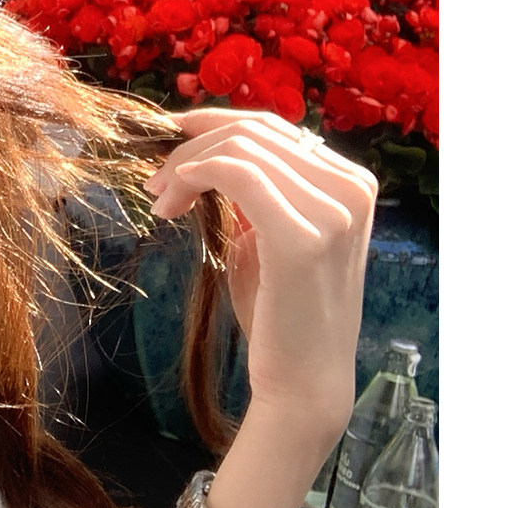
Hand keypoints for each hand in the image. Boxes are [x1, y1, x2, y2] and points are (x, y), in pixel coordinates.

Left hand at [146, 108, 376, 448]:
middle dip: (192, 147)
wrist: (303, 382)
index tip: (170, 142)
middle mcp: (352, 188)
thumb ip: (256, 193)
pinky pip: (235, 172)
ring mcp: (334, 210)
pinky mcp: (303, 236)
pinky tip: (171, 205)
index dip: (214, 125)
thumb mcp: (270, 238)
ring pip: (239, 147)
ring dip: (185, 166)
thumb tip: (206, 152)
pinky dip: (192, 176)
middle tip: (155, 183)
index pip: (274, 127)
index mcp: (351, 183)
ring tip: (160, 200)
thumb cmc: (280, 314)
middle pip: (253, 131)